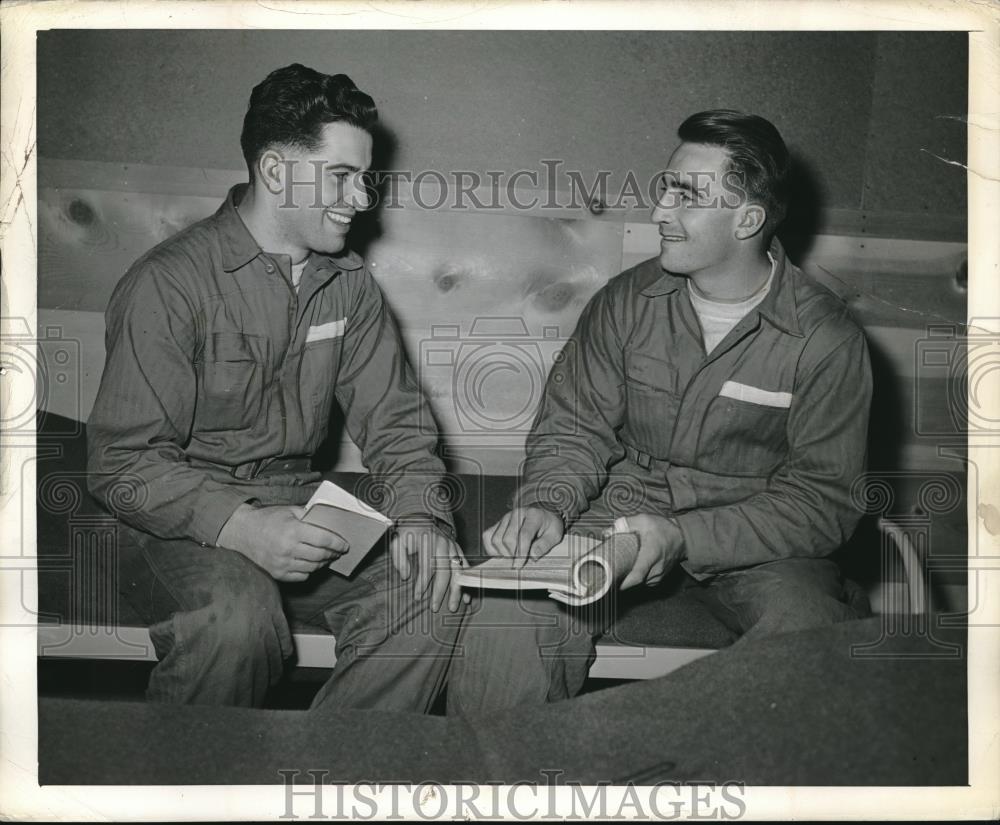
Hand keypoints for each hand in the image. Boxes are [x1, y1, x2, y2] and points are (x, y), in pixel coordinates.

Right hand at [217, 503, 348, 581]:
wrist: (241, 532)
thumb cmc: (267, 519)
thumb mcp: (288, 511)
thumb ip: (308, 516)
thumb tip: (328, 522)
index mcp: (293, 531)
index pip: (324, 540)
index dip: (338, 543)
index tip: (345, 545)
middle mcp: (288, 549)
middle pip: (321, 555)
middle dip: (333, 553)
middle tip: (338, 551)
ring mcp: (282, 564)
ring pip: (313, 568)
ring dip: (323, 563)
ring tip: (326, 557)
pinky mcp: (277, 574)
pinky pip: (301, 576)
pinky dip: (309, 571)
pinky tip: (310, 563)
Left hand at [390, 520, 469, 612]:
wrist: (421, 518)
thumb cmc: (408, 534)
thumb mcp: (398, 541)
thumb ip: (399, 558)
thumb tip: (406, 576)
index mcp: (428, 541)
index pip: (427, 566)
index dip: (423, 583)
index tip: (418, 597)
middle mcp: (443, 544)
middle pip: (445, 572)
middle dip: (440, 591)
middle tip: (435, 607)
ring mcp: (453, 547)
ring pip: (458, 572)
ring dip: (456, 591)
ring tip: (453, 607)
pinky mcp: (458, 550)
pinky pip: (466, 568)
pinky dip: (467, 583)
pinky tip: (466, 597)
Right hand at [482, 506, 563, 564]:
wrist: (542, 513)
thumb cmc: (548, 525)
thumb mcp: (555, 535)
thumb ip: (544, 545)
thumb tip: (532, 556)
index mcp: (533, 515)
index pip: (524, 535)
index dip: (520, 553)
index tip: (519, 565)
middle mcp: (517, 514)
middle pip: (507, 538)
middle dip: (512, 555)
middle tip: (518, 562)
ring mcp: (505, 517)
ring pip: (496, 539)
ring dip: (502, 553)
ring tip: (512, 557)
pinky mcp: (498, 522)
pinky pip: (487, 536)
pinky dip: (491, 548)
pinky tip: (502, 552)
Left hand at [605, 514, 684, 589]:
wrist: (683, 537)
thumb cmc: (664, 529)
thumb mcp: (645, 520)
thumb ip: (626, 524)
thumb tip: (608, 531)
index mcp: (651, 555)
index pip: (637, 576)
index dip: (623, 583)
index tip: (611, 582)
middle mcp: (656, 568)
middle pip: (635, 581)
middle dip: (622, 578)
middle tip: (611, 570)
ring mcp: (659, 575)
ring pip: (640, 582)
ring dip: (631, 578)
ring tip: (622, 568)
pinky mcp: (660, 577)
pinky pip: (646, 582)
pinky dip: (639, 578)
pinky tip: (634, 569)